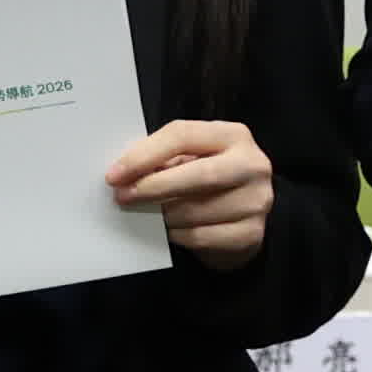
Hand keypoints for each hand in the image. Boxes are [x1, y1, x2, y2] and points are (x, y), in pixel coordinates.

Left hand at [106, 118, 272, 269]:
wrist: (243, 216)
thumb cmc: (208, 180)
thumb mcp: (191, 158)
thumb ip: (164, 159)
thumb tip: (123, 174)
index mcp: (233, 135)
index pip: (184, 135)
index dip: (145, 155)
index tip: (115, 174)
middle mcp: (252, 165)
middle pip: (198, 174)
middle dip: (154, 186)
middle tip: (123, 197)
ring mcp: (256, 201)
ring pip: (196, 211)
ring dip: (163, 215)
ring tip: (149, 214)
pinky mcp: (252, 233)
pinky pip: (201, 237)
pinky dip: (178, 235)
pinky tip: (171, 230)